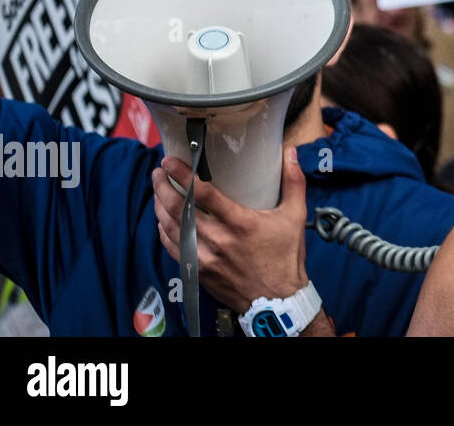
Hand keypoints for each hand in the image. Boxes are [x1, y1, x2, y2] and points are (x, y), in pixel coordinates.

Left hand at [152, 147, 308, 314]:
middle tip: (158, 172)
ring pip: (172, 229)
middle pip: (180, 210)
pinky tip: (163, 220)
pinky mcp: (199, 272)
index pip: (204, 195)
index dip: (183, 175)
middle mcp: (219, 240)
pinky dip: (165, 232)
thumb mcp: (295, 216)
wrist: (278, 301)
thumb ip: (293, 181)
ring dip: (160, 207)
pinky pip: (174, 249)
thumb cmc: (286, 257)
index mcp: (242, 224)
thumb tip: (289, 152)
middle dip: (164, 187)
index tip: (170, 161)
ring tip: (158, 190)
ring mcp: (205, 258)